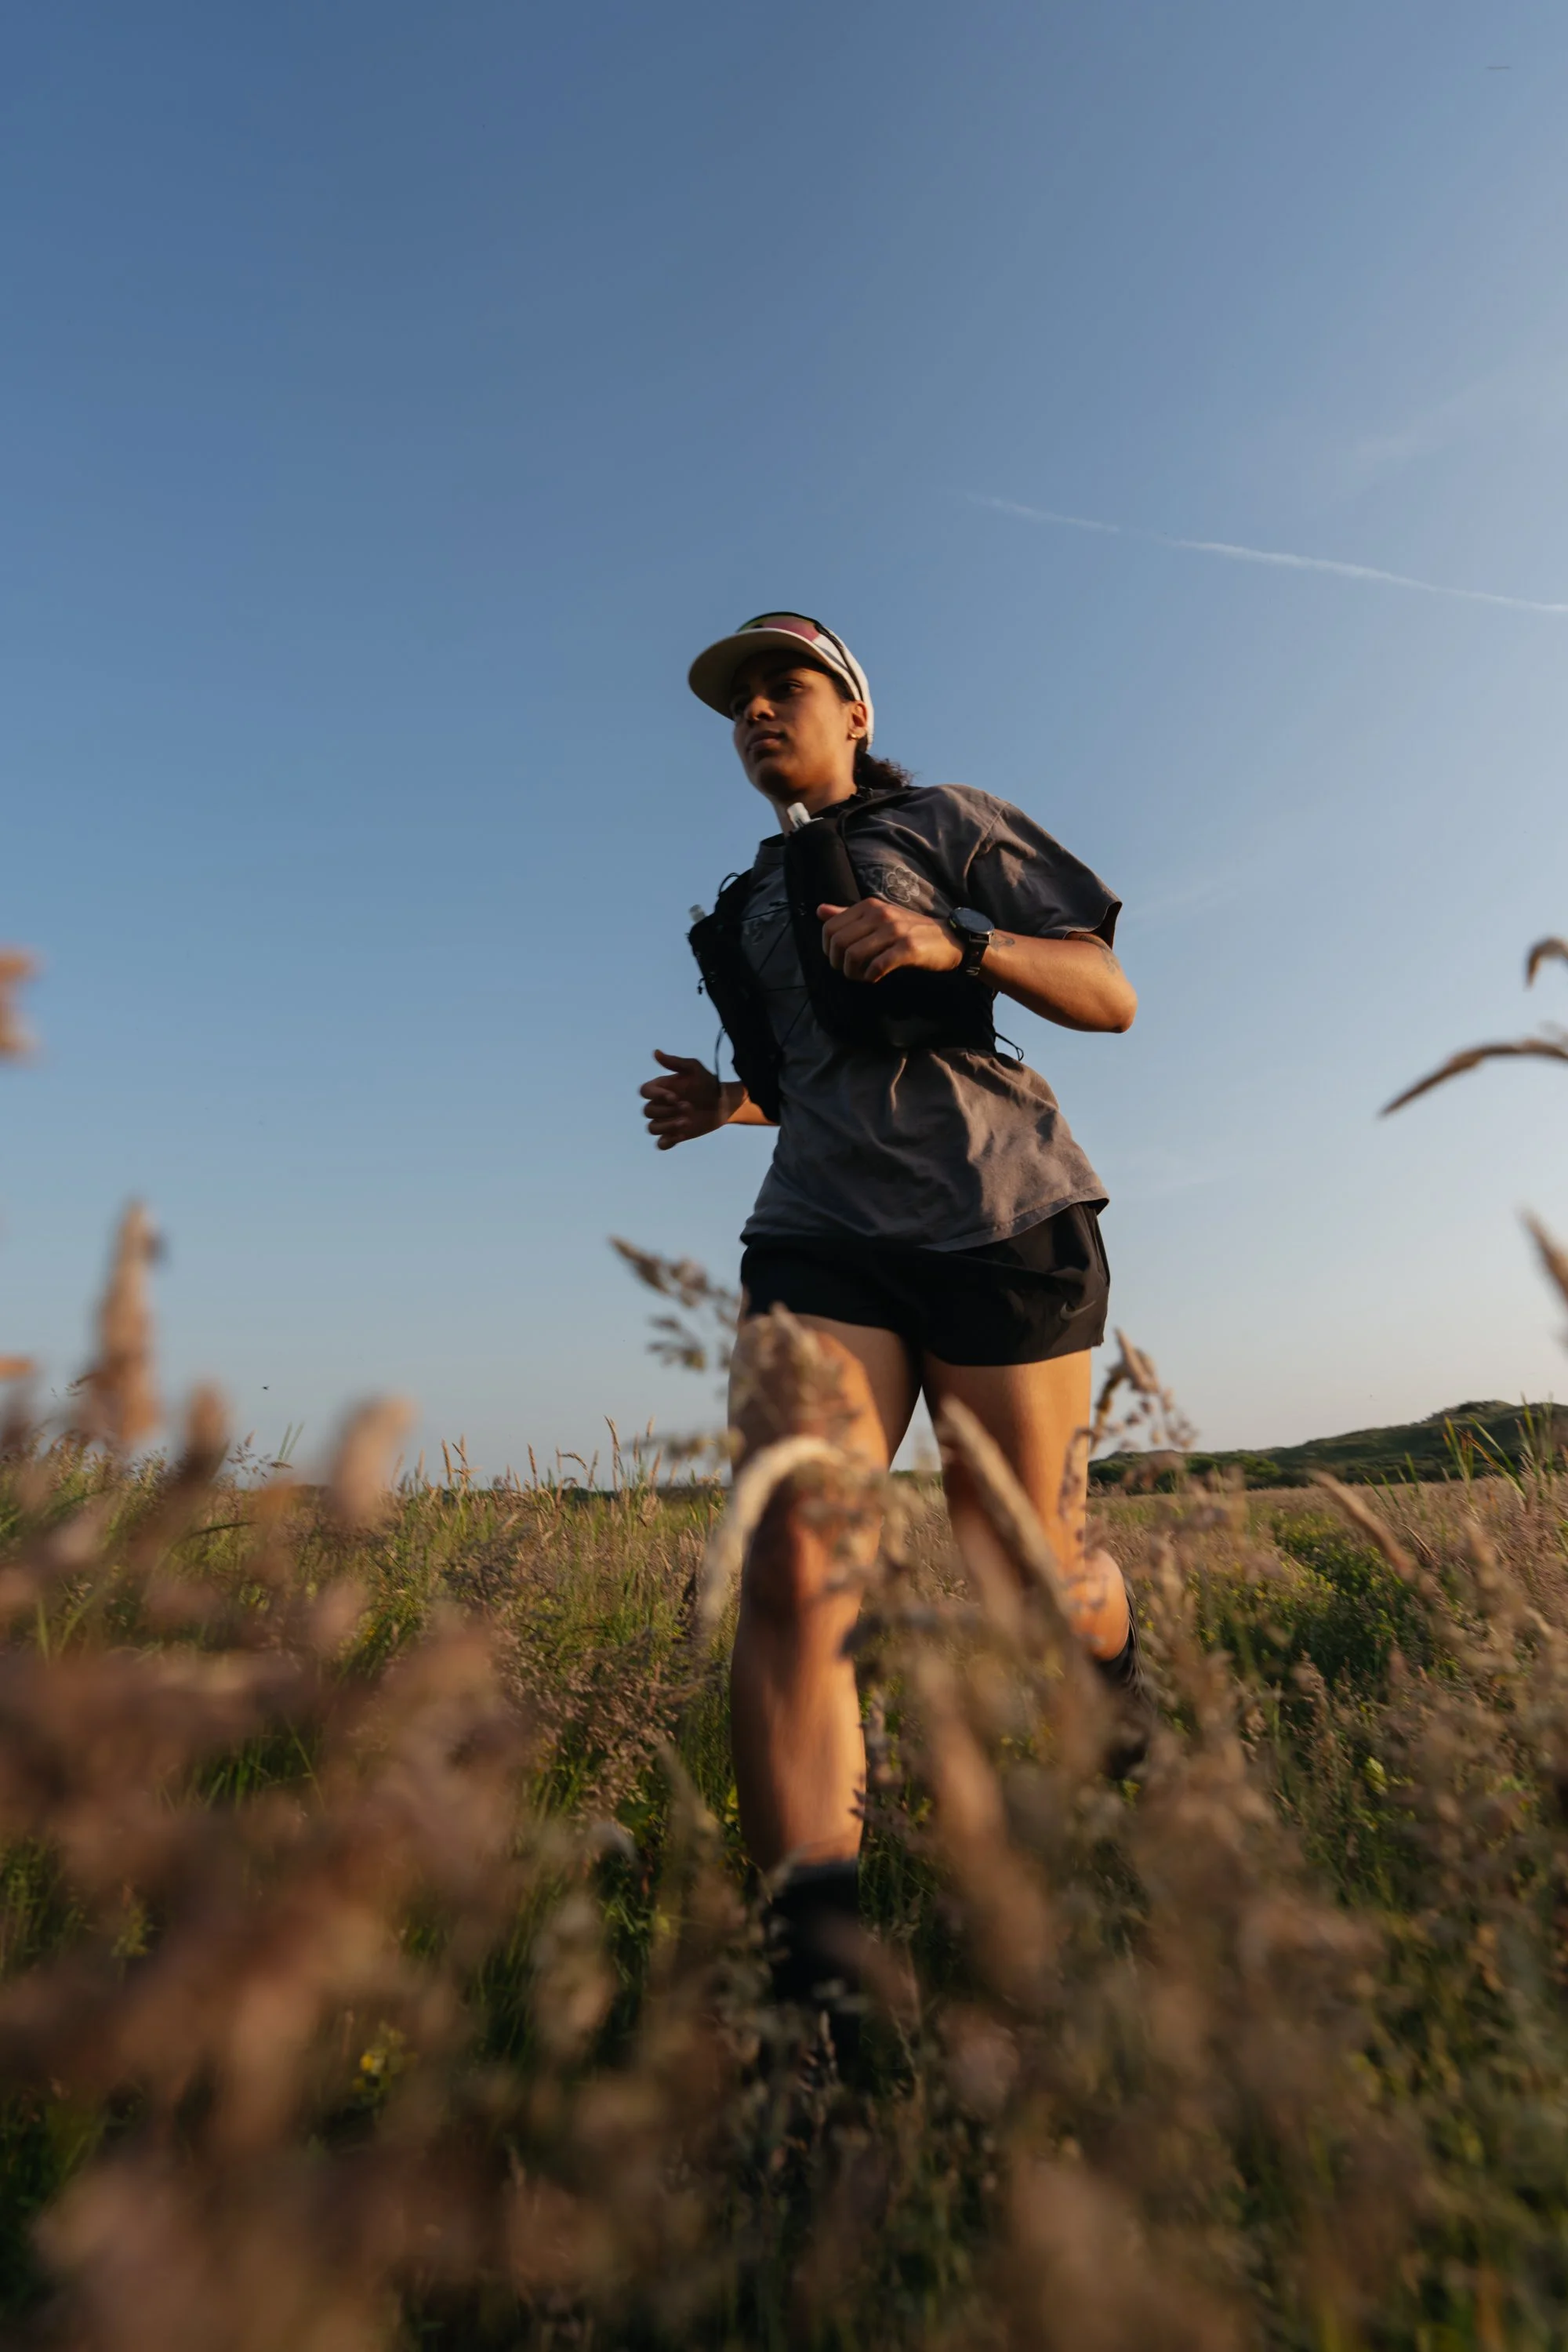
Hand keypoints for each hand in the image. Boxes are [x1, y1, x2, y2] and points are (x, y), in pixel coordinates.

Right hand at [640, 1050, 722, 1149]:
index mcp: (661, 1089)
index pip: (644, 1092)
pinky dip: (667, 1142)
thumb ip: (675, 1062)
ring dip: (667, 1126)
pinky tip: (681, 1136)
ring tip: (687, 1122)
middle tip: (688, 1106)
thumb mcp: (694, 1069)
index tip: (675, 1097)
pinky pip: (661, 1144)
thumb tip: (656, 1052)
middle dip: (667, 1111)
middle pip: (647, 1111)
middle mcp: (660, 1105)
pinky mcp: (674, 1135)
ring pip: (652, 1128)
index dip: (656, 1096)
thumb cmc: (708, 1083)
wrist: (724, 1103)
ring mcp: (666, 1121)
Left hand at [818, 898, 963, 983]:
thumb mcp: (879, 916)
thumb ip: (848, 914)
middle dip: (838, 963)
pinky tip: (875, 978)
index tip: (839, 959)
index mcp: (869, 906)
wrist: (950, 939)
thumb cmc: (911, 930)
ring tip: (862, 976)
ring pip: (854, 956)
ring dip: (853, 973)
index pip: (830, 928)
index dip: (828, 949)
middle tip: (850, 972)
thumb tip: (819, 911)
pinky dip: (871, 977)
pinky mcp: (907, 949)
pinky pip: (876, 966)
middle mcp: (880, 914)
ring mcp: (894, 931)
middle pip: (839, 943)